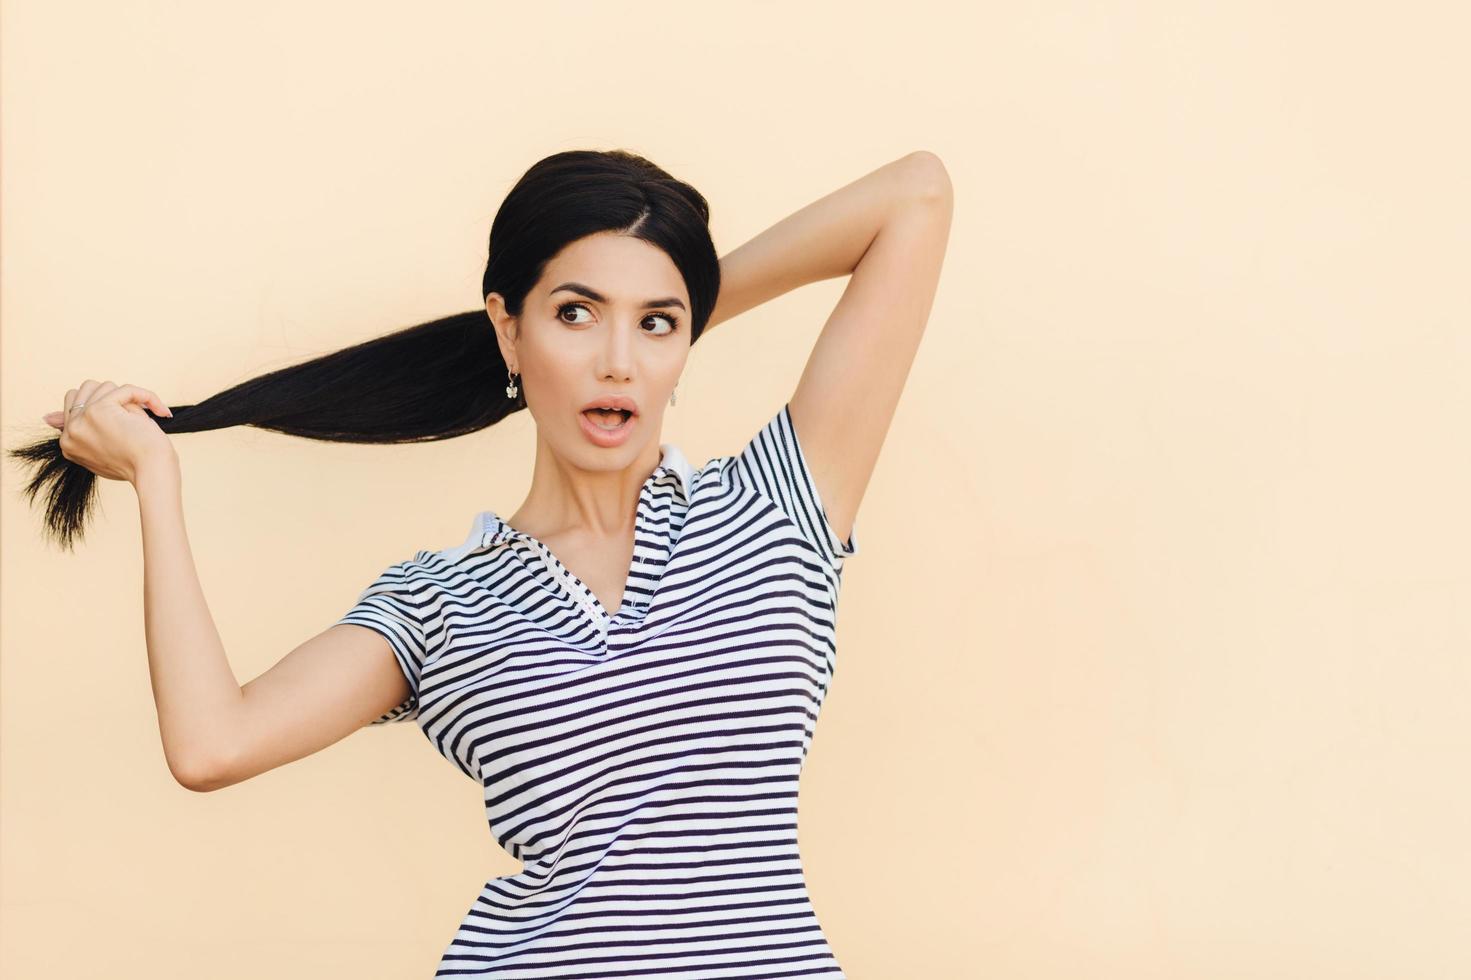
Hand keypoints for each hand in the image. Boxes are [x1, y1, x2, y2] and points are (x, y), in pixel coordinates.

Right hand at [47, 380, 175, 483]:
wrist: (152, 473)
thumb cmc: (136, 464)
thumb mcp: (103, 449)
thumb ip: (81, 431)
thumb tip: (47, 417)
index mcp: (68, 443)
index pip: (75, 405)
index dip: (102, 406)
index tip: (123, 423)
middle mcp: (70, 431)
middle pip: (86, 390)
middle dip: (112, 398)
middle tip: (132, 420)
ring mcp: (81, 419)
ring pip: (105, 386)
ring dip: (128, 400)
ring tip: (142, 422)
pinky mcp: (99, 409)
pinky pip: (126, 389)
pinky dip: (147, 396)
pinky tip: (161, 411)